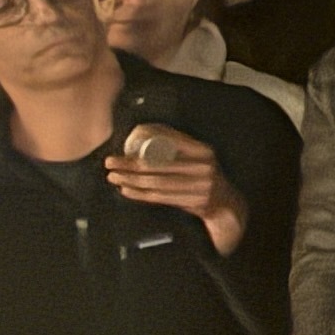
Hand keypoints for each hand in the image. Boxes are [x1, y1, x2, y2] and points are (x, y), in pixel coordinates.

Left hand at [107, 133, 242, 256]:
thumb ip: (178, 146)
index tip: (121, 147)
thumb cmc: (203, 176)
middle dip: (129, 165)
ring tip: (113, 177)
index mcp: (202, 150)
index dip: (142, 146)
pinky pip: (160, 198)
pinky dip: (140, 195)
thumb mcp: (198, 157)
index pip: (168, 146)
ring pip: (156, 183)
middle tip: (110, 163)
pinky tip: (126, 191)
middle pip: (158, 166)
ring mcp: (201, 185)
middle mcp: (203, 166)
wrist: (225, 202)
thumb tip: (144, 132)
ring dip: (130, 180)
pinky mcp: (195, 202)